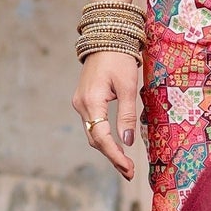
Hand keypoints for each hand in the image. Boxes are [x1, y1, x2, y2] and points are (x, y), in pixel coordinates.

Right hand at [72, 50, 141, 179]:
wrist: (105, 38)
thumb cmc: (119, 59)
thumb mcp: (128, 87)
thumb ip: (126, 115)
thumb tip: (127, 142)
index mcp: (91, 102)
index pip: (101, 137)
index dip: (115, 155)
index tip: (128, 168)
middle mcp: (81, 105)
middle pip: (95, 139)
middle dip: (112, 157)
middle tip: (129, 172)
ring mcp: (80, 103)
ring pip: (93, 133)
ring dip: (108, 149)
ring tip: (125, 164)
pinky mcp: (84, 101)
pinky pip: (93, 124)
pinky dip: (104, 137)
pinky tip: (116, 145)